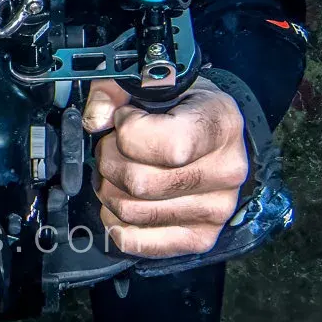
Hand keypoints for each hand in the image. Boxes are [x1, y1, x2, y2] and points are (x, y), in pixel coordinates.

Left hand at [82, 76, 248, 257]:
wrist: (215, 133)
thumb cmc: (182, 105)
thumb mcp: (152, 79)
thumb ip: (114, 89)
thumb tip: (95, 120)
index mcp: (220, 124)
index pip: (170, 146)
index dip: (131, 130)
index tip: (126, 117)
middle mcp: (226, 171)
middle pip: (140, 183)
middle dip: (109, 159)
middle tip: (113, 145)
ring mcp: (216, 209)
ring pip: (132, 211)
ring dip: (109, 188)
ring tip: (117, 169)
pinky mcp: (201, 237)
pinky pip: (138, 241)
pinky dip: (116, 222)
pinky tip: (121, 199)